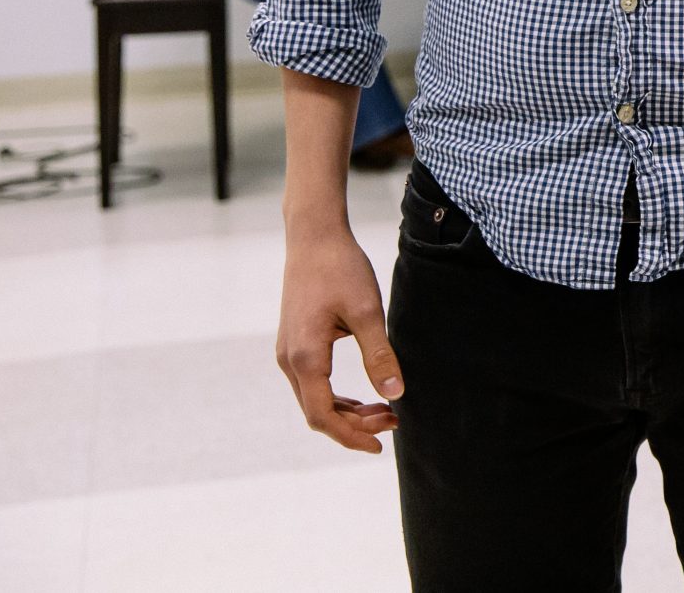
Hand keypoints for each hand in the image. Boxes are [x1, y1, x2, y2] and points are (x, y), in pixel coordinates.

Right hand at [275, 226, 401, 452]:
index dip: (351, 436)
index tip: (381, 445)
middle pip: (317, 412)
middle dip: (354, 425)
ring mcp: (288, 352)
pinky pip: (312, 383)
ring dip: (347, 412)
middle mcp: (289, 360)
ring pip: (314, 399)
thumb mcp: (367, 310)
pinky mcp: (294, 343)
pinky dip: (336, 396)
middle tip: (394, 422)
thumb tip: (395, 395)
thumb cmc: (340, 269)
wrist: (313, 237)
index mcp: (305, 357)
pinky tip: (363, 396)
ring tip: (385, 411)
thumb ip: (379, 354)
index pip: (322, 415)